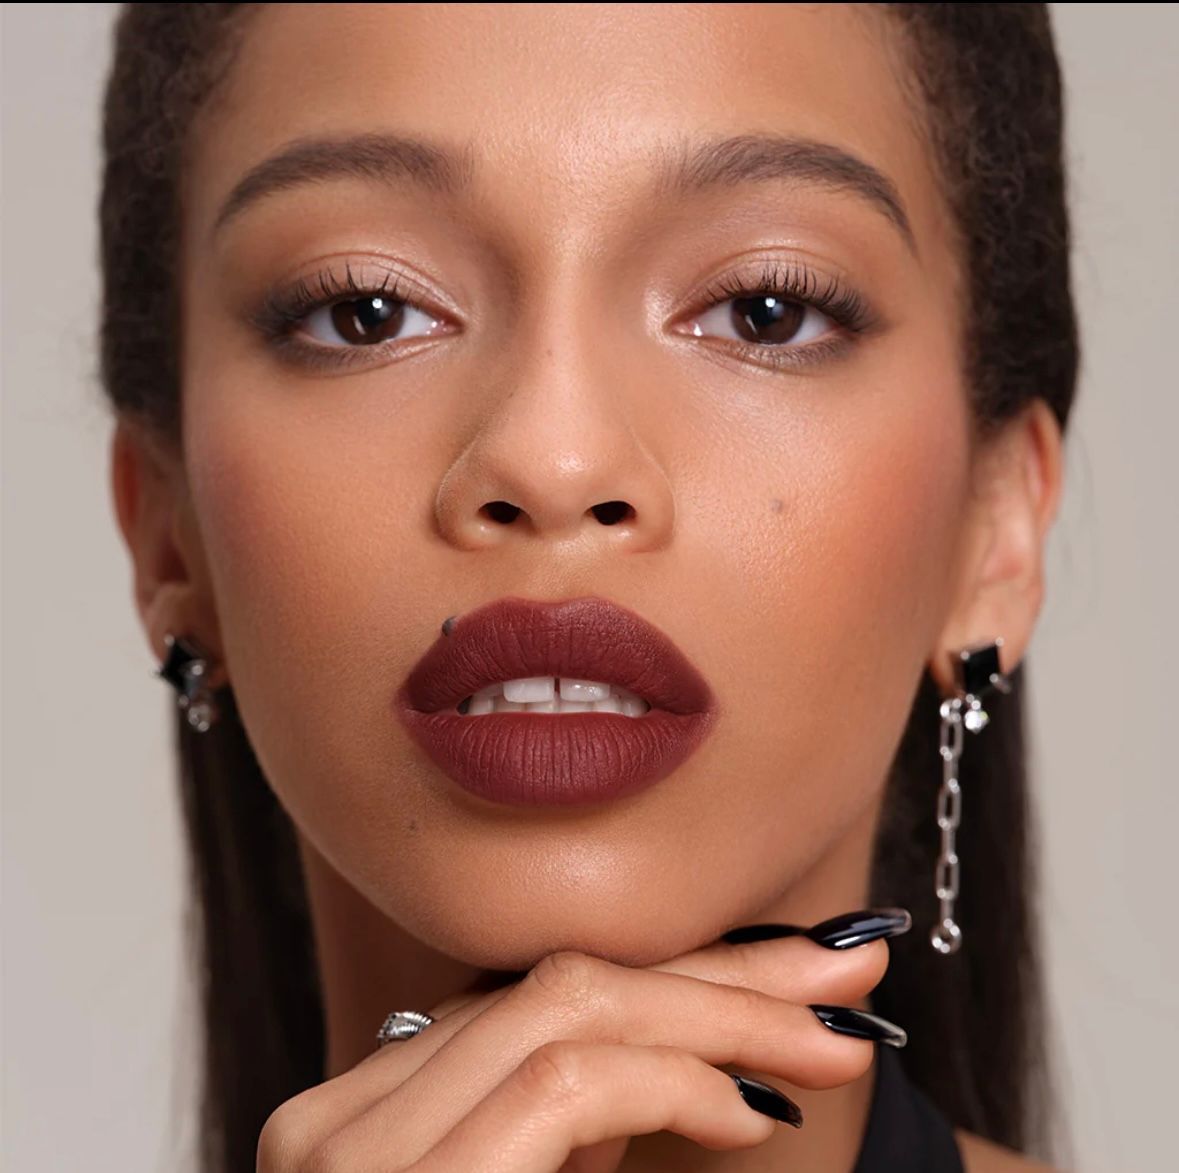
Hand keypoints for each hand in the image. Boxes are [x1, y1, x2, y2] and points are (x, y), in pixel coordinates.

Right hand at [256, 909, 908, 1171]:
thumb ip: (581, 1132)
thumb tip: (694, 1062)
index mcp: (374, 1117)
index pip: (542, 1001)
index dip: (679, 975)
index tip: (795, 979)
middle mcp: (341, 1117)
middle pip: (557, 987)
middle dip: (717, 976)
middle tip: (841, 979)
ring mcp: (356, 1152)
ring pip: (566, 1005)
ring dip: (717, 1015)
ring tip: (821, 1045)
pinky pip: (563, 1086)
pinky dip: (673, 1081)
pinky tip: (747, 1110)